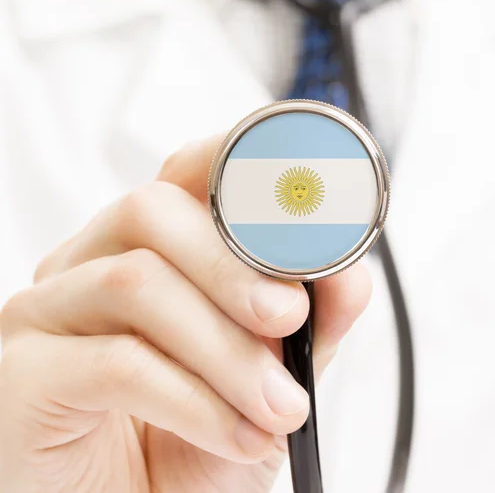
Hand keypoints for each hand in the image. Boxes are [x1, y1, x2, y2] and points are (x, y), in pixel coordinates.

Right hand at [0, 136, 371, 492]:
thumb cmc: (194, 441)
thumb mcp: (272, 376)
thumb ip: (311, 322)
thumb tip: (351, 275)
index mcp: (149, 247)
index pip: (186, 173)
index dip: (240, 165)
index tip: (303, 196)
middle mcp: (89, 262)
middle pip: (151, 209)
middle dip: (235, 265)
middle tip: (290, 317)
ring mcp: (47, 312)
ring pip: (136, 282)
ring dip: (227, 349)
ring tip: (279, 406)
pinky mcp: (22, 373)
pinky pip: (114, 361)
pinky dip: (194, 400)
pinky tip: (236, 435)